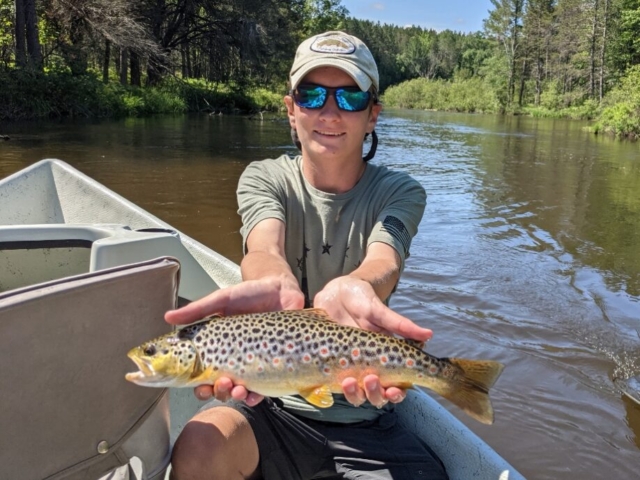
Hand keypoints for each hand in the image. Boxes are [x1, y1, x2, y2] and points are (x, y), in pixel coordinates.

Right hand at [165, 275, 303, 402]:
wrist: (281, 289)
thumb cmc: (250, 294)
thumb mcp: (222, 300)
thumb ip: (197, 310)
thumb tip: (167, 317)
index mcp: (216, 346)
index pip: (200, 372)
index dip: (196, 383)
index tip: (196, 385)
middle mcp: (232, 358)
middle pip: (217, 386)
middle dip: (216, 391)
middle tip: (221, 383)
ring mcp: (251, 363)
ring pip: (237, 390)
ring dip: (234, 395)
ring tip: (238, 389)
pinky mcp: (271, 365)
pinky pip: (261, 389)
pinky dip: (255, 396)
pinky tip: (253, 394)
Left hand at [314, 276, 431, 405]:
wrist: (337, 290)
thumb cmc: (362, 300)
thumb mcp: (380, 312)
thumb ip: (401, 325)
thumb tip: (429, 335)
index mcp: (384, 359)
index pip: (394, 386)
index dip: (395, 394)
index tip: (393, 390)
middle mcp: (367, 367)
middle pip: (374, 395)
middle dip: (374, 394)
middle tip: (370, 378)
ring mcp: (347, 366)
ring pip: (353, 393)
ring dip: (353, 393)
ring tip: (348, 381)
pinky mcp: (328, 362)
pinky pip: (329, 382)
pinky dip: (327, 387)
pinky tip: (325, 381)